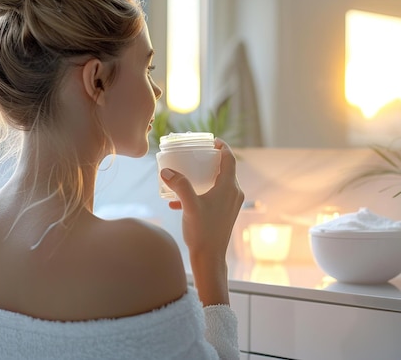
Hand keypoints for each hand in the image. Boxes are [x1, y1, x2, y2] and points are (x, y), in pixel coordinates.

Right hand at [160, 138, 243, 259]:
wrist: (210, 259)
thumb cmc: (203, 232)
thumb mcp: (189, 206)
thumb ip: (179, 186)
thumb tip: (166, 171)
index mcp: (229, 188)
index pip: (229, 159)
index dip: (222, 147)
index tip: (211, 141)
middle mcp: (234, 194)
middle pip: (225, 169)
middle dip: (210, 161)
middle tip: (196, 155)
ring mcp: (230, 205)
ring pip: (218, 183)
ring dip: (203, 178)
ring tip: (186, 176)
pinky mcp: (225, 214)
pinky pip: (214, 196)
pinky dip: (200, 194)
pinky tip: (178, 202)